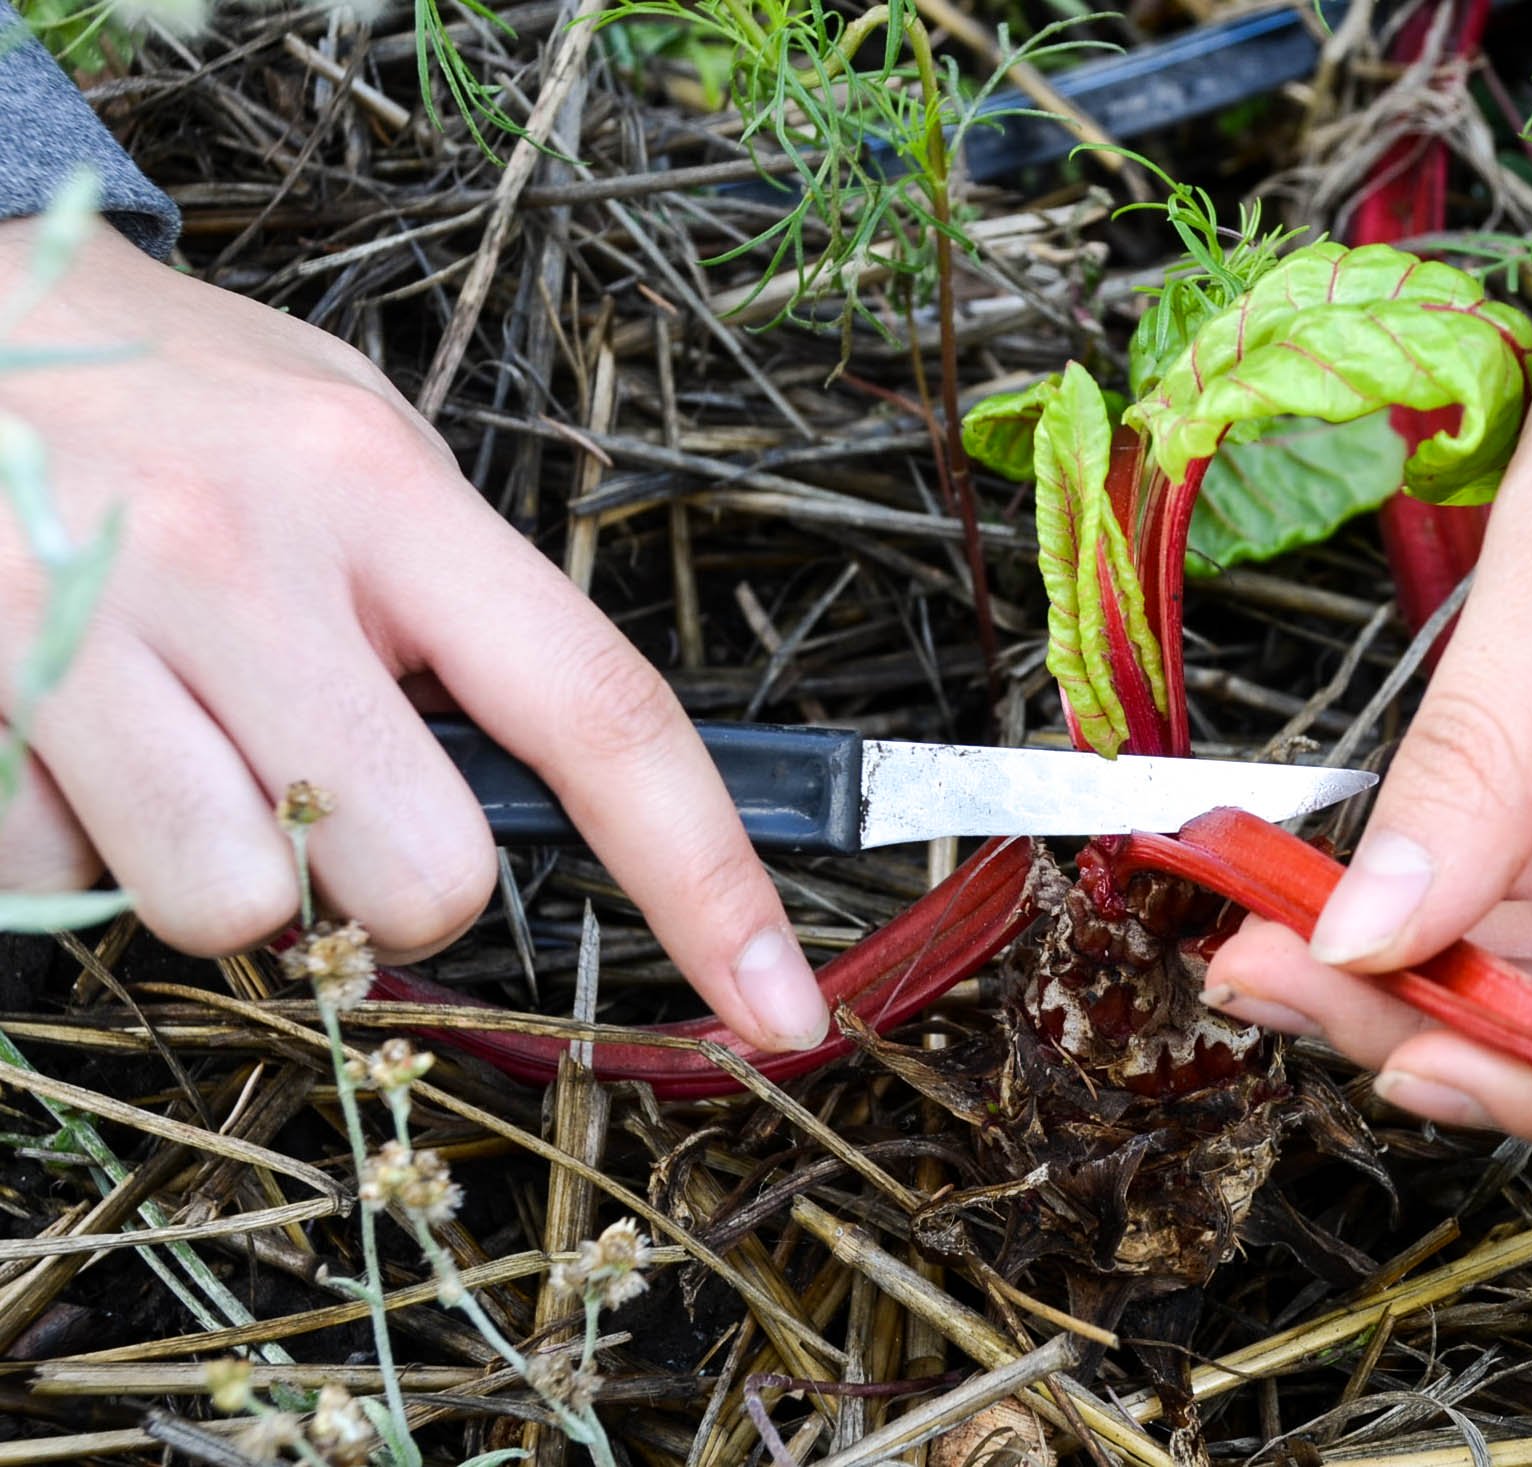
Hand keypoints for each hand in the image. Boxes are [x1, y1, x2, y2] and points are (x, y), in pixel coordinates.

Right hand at [0, 222, 827, 1050]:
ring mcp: (86, 628)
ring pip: (237, 914)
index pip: (601, 714)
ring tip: (173, 746)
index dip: (709, 881)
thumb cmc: (164, 393)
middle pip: (424, 874)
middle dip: (396, 881)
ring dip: (228, 879)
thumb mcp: (344, 437)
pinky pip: (51, 886)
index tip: (781, 1004)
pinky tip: (57, 734)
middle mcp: (246, 557)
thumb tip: (539, 787)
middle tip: (323, 782)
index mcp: (381, 490)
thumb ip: (448, 598)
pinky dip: (66, 846)